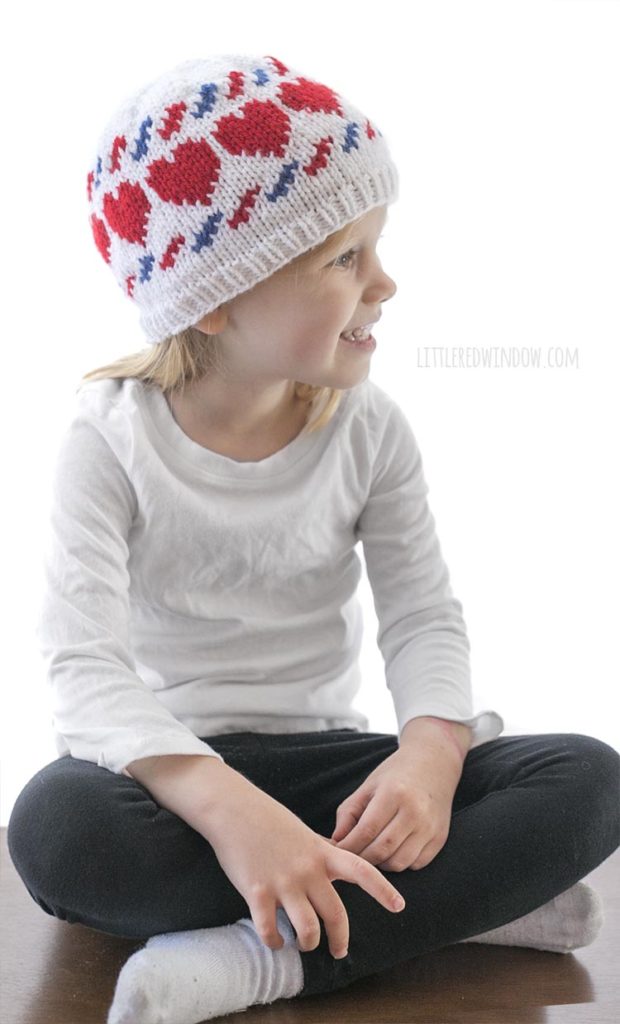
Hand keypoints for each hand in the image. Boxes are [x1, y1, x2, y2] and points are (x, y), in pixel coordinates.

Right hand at [198, 767, 405, 959]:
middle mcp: (308, 870)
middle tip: (339, 951)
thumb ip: (321, 852)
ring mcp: (283, 882)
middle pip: (336, 915)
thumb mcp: (304, 833)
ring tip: (303, 944)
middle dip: (340, 940)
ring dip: (307, 943)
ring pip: (307, 930)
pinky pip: (270, 930)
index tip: (399, 907)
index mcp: (322, 853)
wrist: (234, 810)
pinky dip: (274, 942)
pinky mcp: (257, 892)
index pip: (361, 871)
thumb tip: (338, 862)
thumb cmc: (268, 820)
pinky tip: (275, 940)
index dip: (382, 890)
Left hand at [328, 744, 460, 871]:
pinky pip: (415, 864)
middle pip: (381, 849)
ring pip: (398, 862)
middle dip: (362, 858)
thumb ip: (349, 813)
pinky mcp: (440, 838)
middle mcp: (414, 812)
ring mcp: (430, 827)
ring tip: (371, 852)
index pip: (366, 830)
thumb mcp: (368, 786)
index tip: (337, 850)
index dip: (348, 845)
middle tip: (351, 856)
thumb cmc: (396, 775)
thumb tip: (336, 842)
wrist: (434, 764)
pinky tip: (392, 850)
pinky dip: (399, 862)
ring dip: (380, 864)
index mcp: (393, 793)